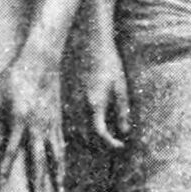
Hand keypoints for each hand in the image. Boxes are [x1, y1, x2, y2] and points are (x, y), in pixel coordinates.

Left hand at [0, 48, 66, 191]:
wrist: (41, 62)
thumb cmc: (13, 78)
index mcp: (19, 121)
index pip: (11, 151)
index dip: (4, 169)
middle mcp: (37, 127)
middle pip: (39, 160)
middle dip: (39, 182)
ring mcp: (51, 125)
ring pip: (56, 155)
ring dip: (58, 175)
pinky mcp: (58, 121)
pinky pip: (62, 145)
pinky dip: (62, 159)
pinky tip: (62, 169)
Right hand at [75, 33, 130, 149]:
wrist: (91, 45)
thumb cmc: (109, 65)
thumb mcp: (120, 88)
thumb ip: (122, 112)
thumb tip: (124, 132)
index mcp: (95, 104)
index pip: (100, 133)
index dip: (111, 143)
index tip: (121, 145)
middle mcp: (79, 106)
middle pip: (85, 137)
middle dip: (99, 146)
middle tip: (114, 144)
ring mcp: (70, 102)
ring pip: (74, 131)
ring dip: (87, 140)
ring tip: (102, 140)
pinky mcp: (66, 97)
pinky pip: (69, 121)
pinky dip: (78, 129)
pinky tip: (88, 128)